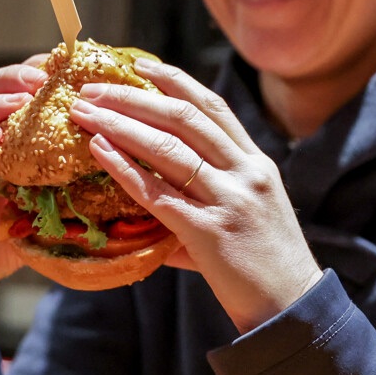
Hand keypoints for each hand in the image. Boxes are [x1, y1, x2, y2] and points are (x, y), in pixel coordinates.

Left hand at [69, 58, 323, 332]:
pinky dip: (125, 167)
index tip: (139, 66)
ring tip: (84, 112)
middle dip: (133, 97)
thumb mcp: (243, 216)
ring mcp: (229, 200)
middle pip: (183, 118)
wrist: (291, 309)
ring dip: (120, 124)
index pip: (212, 107)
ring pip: (168, 148)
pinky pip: (158, 193)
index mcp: (256, 163)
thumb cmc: (262, 266)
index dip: (173, 81)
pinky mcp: (210, 232)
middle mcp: (245, 172)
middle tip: (92, 87)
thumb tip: (146, 192)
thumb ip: (202, 197)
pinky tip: (99, 150)